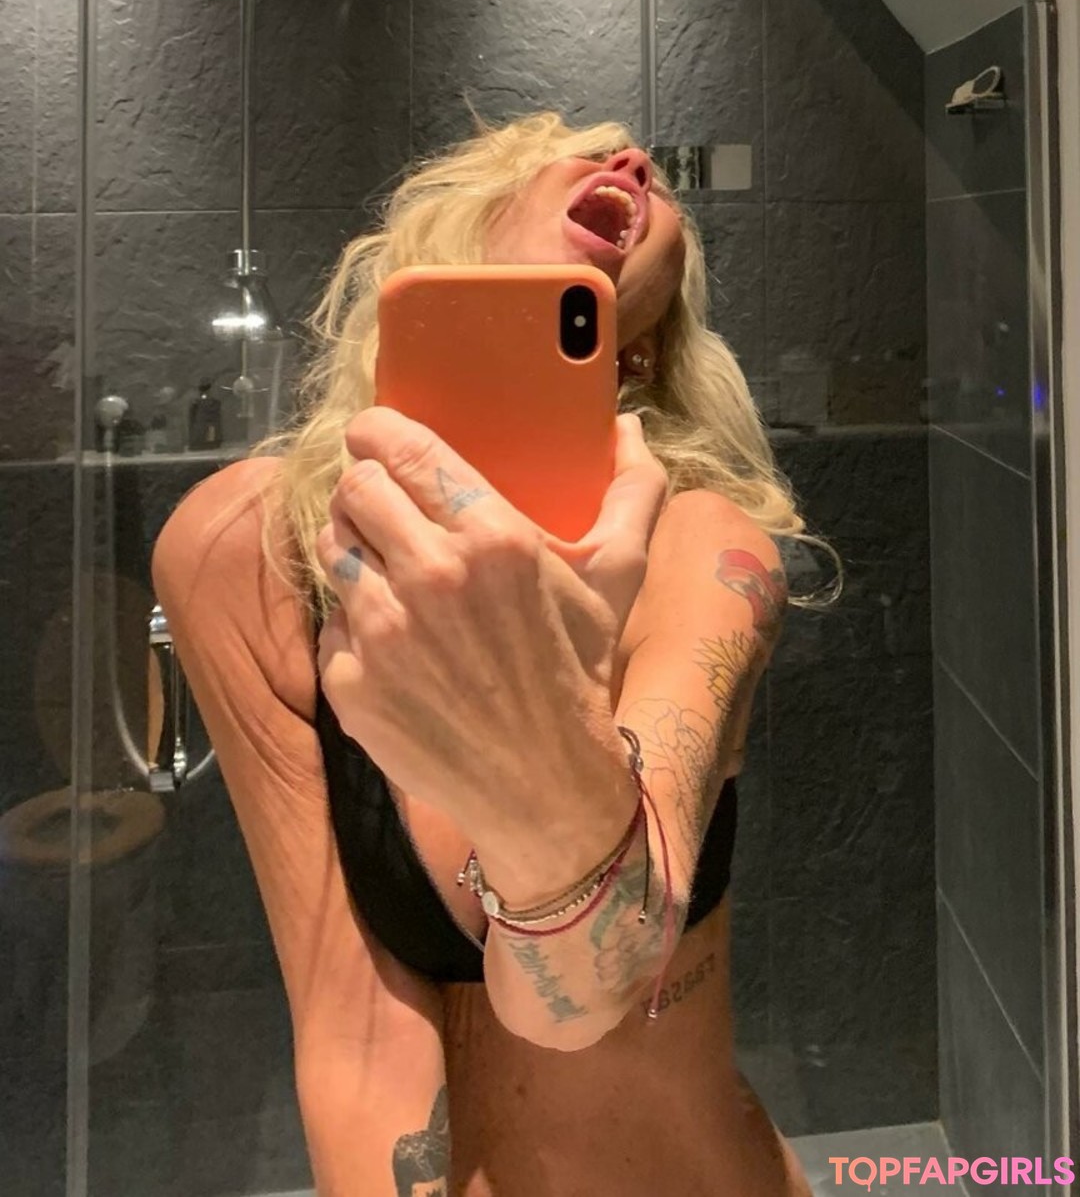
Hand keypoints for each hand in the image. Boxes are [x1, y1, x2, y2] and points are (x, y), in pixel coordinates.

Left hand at [314, 406, 666, 840]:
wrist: (544, 791)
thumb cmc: (578, 675)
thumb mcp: (617, 582)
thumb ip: (633, 495)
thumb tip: (631, 427)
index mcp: (494, 537)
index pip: (402, 448)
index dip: (377, 431)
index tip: (372, 433)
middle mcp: (431, 576)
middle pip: (353, 488)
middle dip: (364, 488)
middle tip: (384, 505)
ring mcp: (382, 631)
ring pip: (331, 547)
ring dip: (354, 550)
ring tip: (388, 572)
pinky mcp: (350, 681)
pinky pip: (329, 621)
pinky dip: (353, 624)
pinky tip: (393, 642)